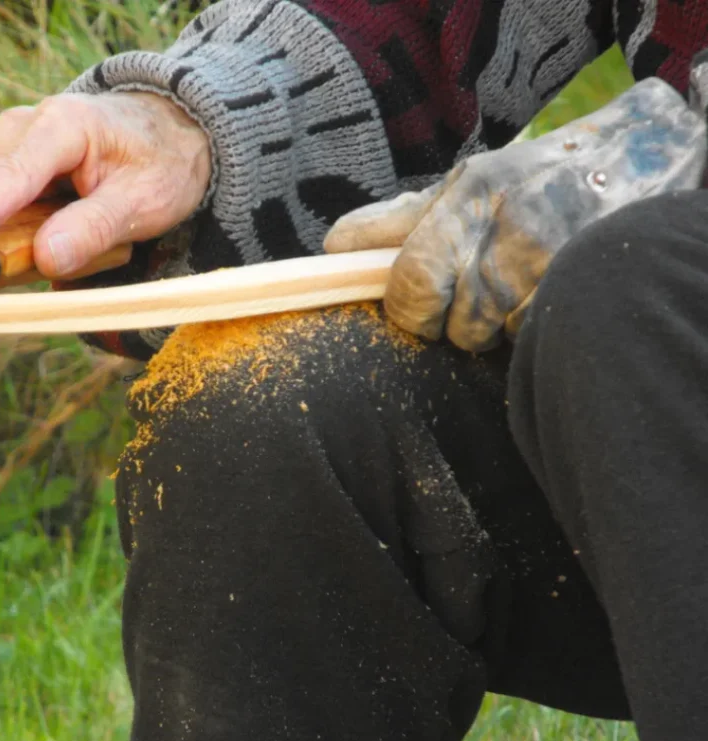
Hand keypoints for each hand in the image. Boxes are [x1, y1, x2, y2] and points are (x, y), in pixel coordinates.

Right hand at [0, 91, 212, 278]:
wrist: (166, 133)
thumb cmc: (160, 163)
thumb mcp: (145, 201)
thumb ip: (95, 229)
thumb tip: (45, 259)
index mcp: (60, 127)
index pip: (4, 179)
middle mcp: (20, 129)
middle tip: (39, 268)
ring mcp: (5, 146)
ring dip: (0, 243)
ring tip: (63, 243)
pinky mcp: (1, 166)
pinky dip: (8, 238)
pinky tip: (52, 235)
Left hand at [323, 77, 706, 351]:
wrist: (645, 161)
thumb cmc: (542, 176)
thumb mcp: (469, 182)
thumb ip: (399, 220)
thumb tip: (335, 247)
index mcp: (472, 197)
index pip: (412, 281)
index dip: (403, 308)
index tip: (410, 307)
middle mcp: (513, 231)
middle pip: (445, 321)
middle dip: (445, 323)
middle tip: (466, 300)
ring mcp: (554, 267)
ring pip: (486, 337)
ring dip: (491, 328)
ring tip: (516, 288)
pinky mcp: (581, 295)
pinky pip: (527, 340)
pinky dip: (527, 331)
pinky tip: (544, 297)